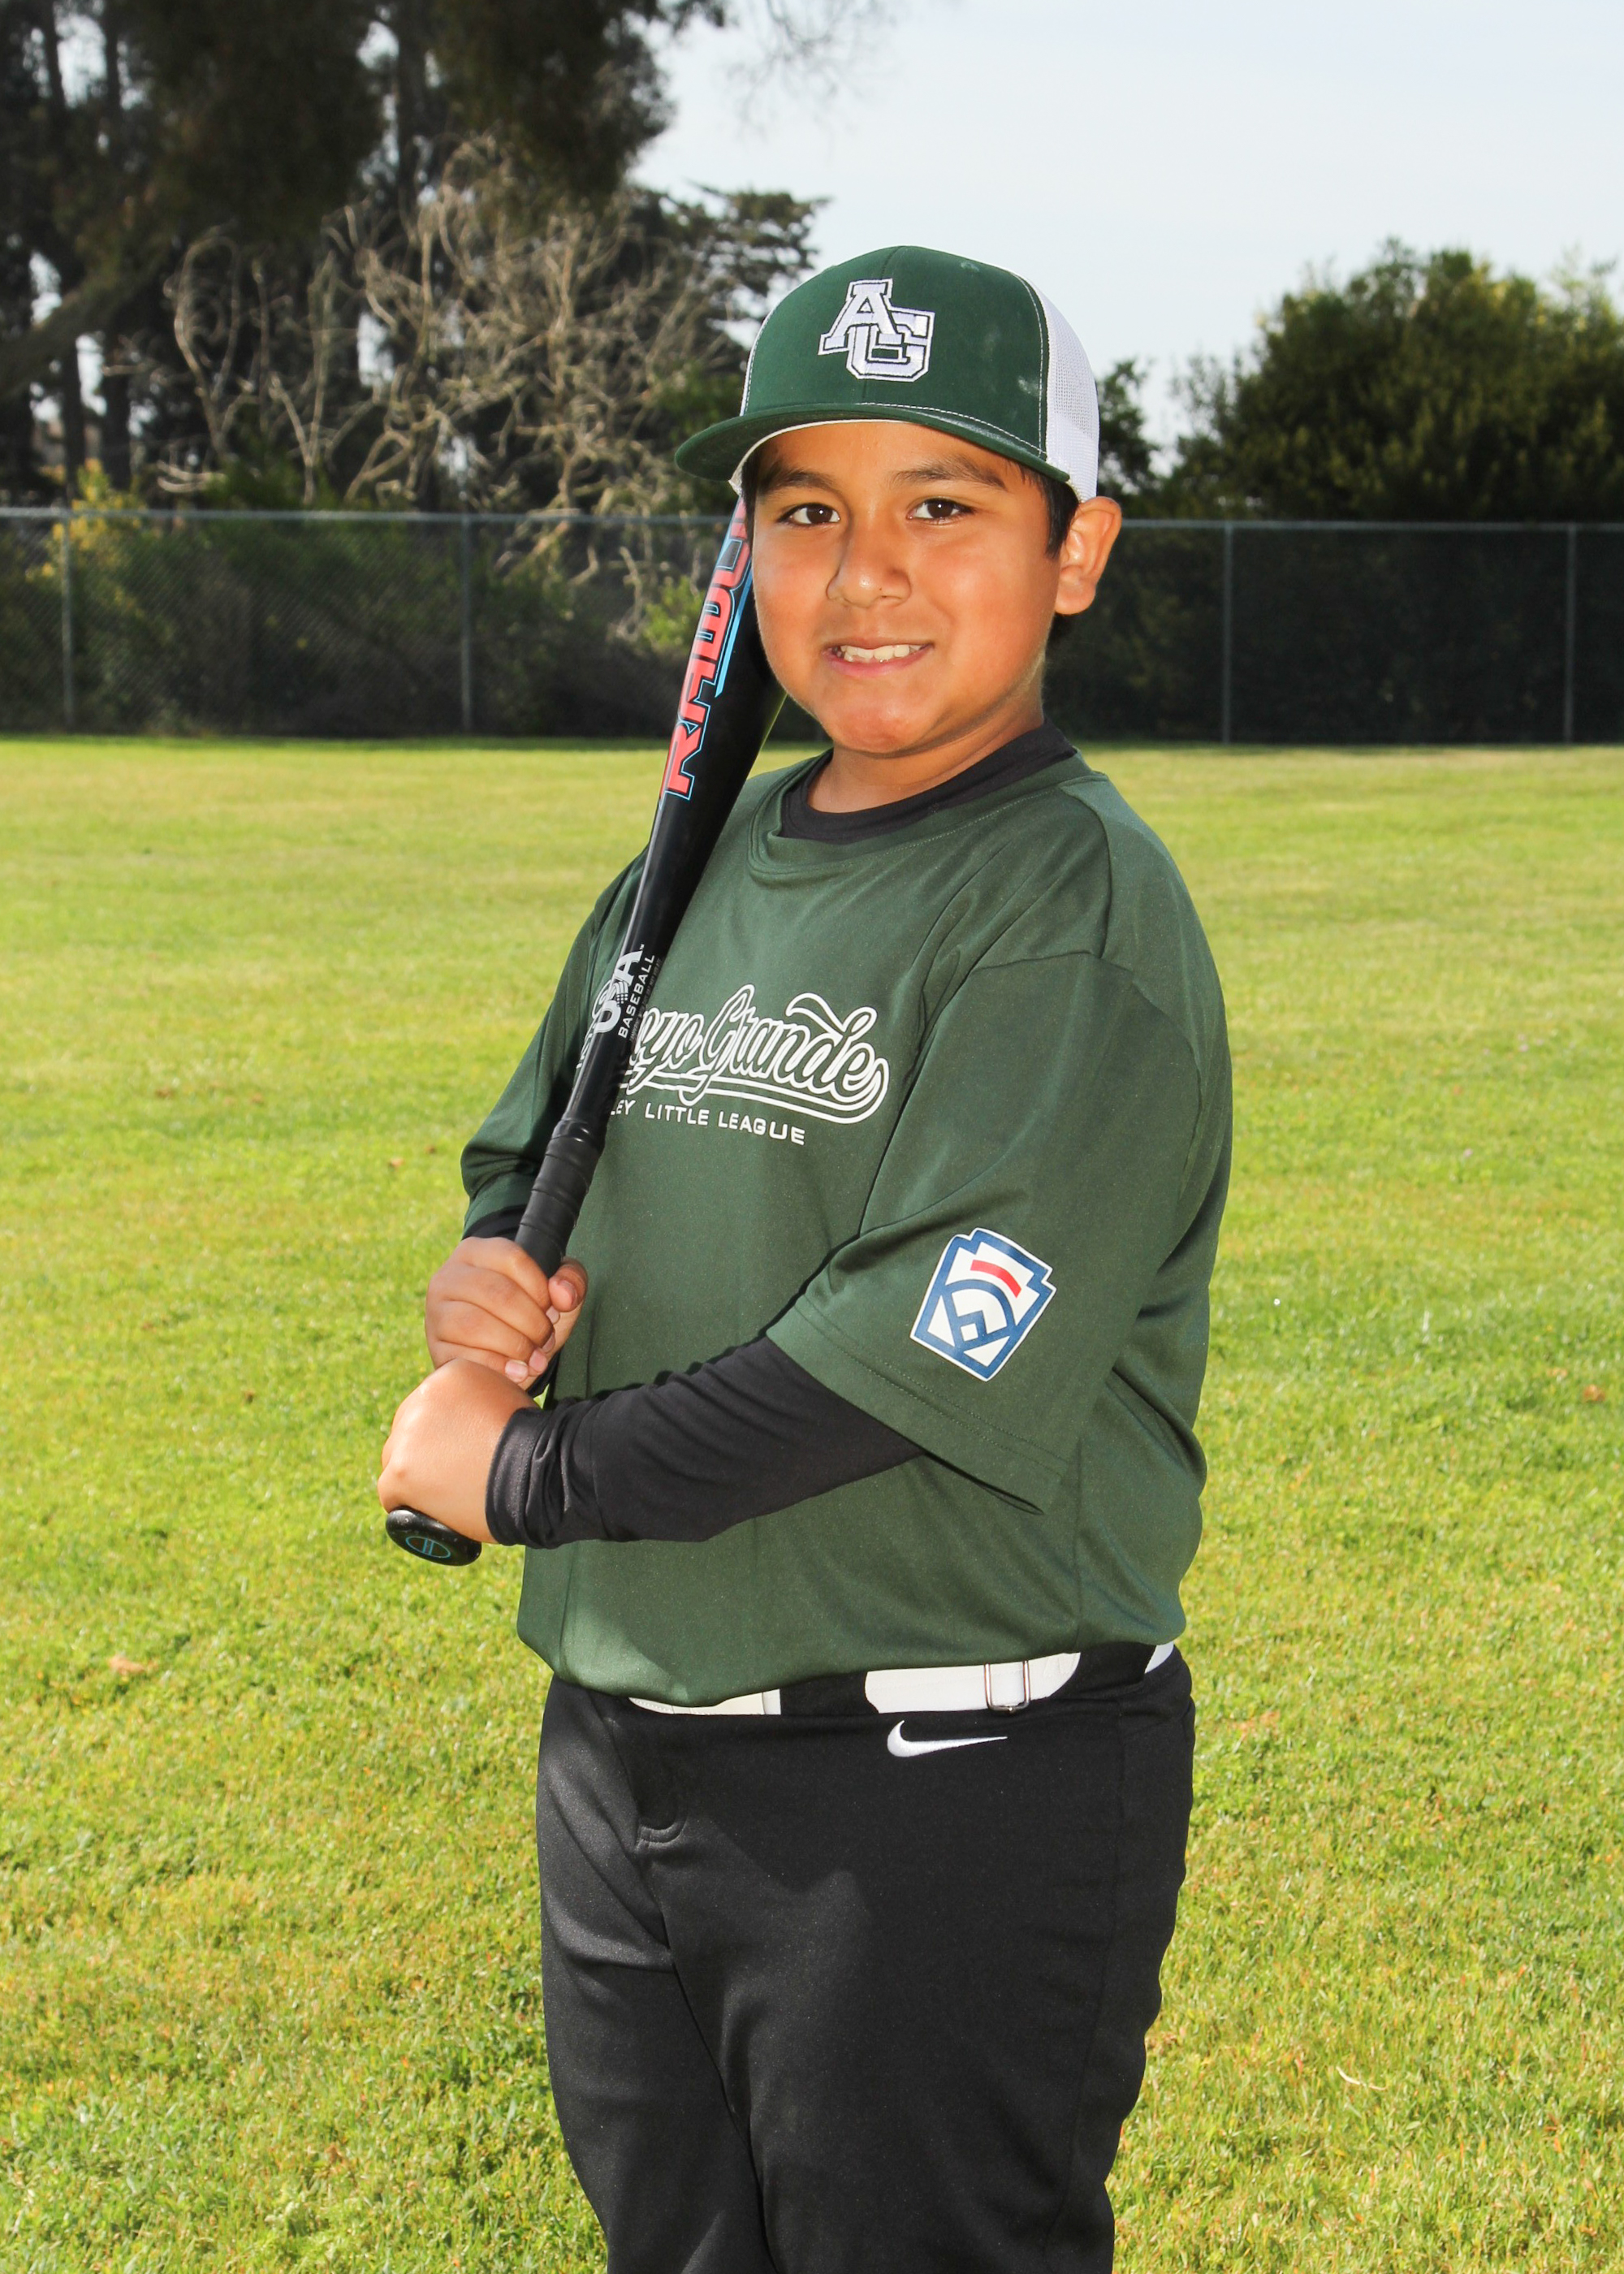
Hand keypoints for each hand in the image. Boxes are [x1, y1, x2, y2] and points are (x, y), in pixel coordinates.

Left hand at [377, 1359, 533, 1537]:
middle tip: (453, 1472)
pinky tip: (430, 1507)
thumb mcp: (508, 1396)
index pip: (432, 1406)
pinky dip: (408, 1501)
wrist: (536, 1473)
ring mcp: (406, 1435)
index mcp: (447, 1376)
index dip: (445, 1431)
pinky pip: (391, 1490)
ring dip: (416, 1474)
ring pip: (398, 1458)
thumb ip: (477, 1400)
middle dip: (427, 1450)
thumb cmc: (532, 1442)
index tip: (461, 1449)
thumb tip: (466, 1419)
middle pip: (410, 1429)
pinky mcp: (399, 1471)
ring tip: (447, 1492)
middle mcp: (420, 1398)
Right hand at [425, 1236, 586, 1385]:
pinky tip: (516, 1372)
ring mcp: (436, 1311)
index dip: (541, 1288)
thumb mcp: (555, 1294)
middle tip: (546, 1340)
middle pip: (497, 1293)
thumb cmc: (528, 1314)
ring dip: (515, 1345)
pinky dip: (497, 1367)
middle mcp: (448, 1276)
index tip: (553, 1310)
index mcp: (476, 1252)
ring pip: (475, 1324)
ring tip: (534, 1359)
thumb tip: (562, 1293)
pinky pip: (463, 1356)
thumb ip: (572, 1281)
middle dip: (532, 1322)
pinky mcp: (435, 1346)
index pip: (513, 1258)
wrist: (500, 1353)